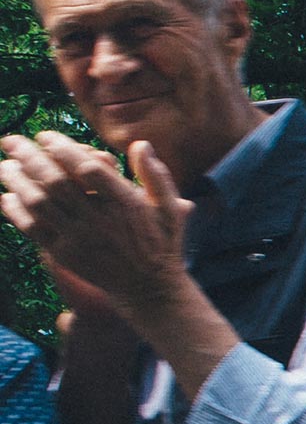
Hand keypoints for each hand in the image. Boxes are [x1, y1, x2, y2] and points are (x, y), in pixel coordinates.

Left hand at [0, 134, 195, 317]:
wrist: (149, 288)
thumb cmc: (160, 242)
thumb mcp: (171, 208)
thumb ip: (156, 176)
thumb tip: (141, 144)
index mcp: (126, 203)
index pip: (88, 167)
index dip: (62, 148)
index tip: (45, 135)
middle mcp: (100, 219)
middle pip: (56, 181)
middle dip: (29, 156)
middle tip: (12, 140)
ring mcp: (80, 238)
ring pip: (39, 202)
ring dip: (17, 180)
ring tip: (6, 165)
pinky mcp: (65, 255)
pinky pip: (33, 229)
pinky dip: (16, 211)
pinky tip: (8, 196)